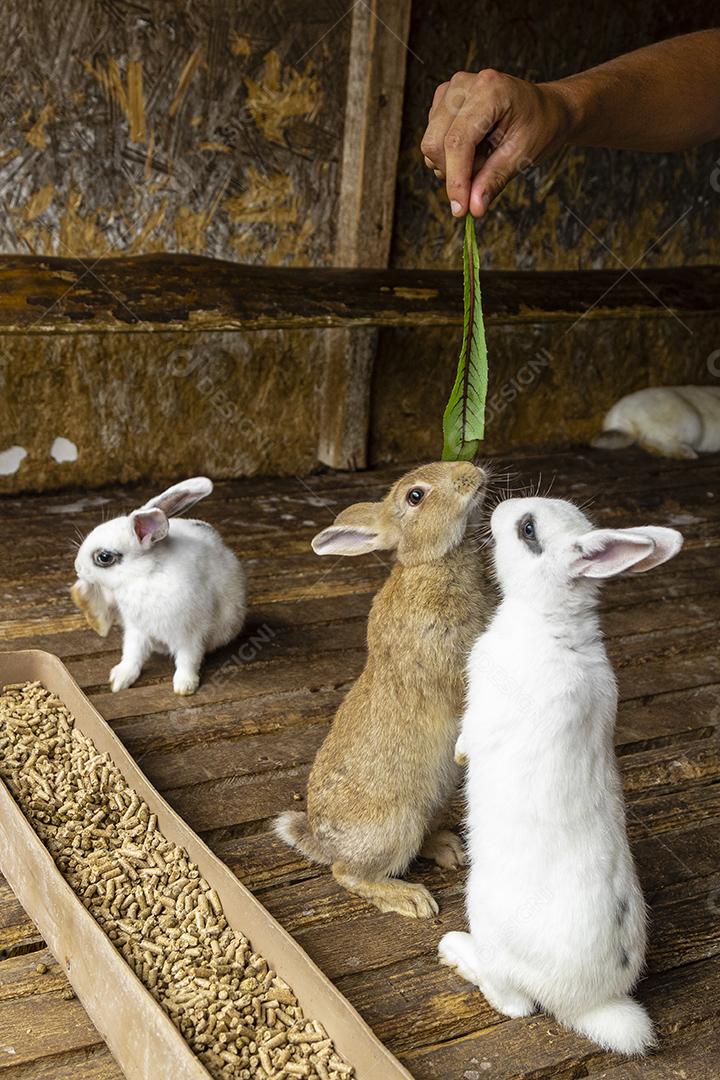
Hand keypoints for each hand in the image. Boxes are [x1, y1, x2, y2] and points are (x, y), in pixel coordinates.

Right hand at [421, 69, 572, 216]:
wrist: (544, 108)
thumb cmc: (539, 126)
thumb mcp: (522, 155)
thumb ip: (494, 180)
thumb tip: (473, 209)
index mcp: (489, 90)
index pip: (457, 141)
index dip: (455, 180)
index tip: (460, 210)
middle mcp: (464, 84)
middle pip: (436, 144)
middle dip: (454, 173)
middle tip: (483, 177)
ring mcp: (450, 90)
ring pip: (431, 145)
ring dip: (453, 165)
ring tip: (484, 157)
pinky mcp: (442, 101)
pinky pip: (433, 141)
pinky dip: (450, 156)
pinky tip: (474, 149)